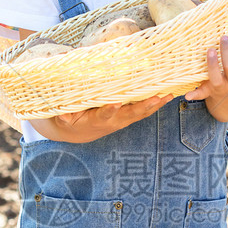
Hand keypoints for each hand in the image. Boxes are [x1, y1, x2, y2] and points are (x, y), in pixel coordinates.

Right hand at [42, 93, 173, 142]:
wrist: (78, 132)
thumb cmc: (68, 120)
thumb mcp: (61, 117)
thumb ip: (62, 112)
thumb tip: (59, 108)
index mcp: (95, 120)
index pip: (103, 115)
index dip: (110, 110)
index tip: (116, 103)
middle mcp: (112, 122)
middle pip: (130, 114)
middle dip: (143, 106)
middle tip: (156, 97)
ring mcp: (122, 121)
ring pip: (141, 113)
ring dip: (155, 105)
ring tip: (168, 94)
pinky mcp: (128, 118)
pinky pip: (144, 112)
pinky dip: (156, 104)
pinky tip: (167, 95)